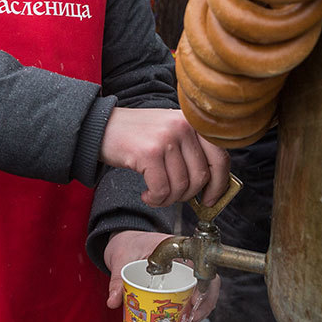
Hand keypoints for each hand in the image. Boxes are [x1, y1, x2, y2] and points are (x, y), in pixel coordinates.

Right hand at [99, 107, 230, 207]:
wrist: (101, 127)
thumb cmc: (137, 135)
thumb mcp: (170, 133)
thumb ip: (191, 151)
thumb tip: (211, 186)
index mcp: (192, 122)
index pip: (220, 157)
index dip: (219, 184)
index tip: (210, 199)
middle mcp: (183, 126)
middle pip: (201, 176)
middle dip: (187, 195)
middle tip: (172, 196)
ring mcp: (166, 138)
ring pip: (181, 186)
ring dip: (168, 199)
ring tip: (155, 195)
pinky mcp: (149, 153)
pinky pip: (162, 190)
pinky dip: (155, 199)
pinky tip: (146, 194)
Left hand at [103, 229, 219, 321]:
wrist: (125, 240)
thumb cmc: (127, 244)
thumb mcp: (120, 260)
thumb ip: (116, 280)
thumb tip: (113, 302)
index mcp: (175, 247)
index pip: (200, 263)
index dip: (203, 284)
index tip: (194, 301)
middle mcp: (185, 258)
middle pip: (208, 279)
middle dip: (205, 302)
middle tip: (192, 319)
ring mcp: (185, 270)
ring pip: (205, 289)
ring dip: (201, 308)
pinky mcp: (181, 280)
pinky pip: (195, 293)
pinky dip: (193, 308)